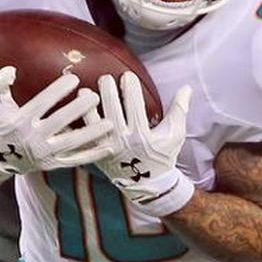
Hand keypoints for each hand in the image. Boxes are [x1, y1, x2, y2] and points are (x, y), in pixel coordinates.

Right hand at [0, 66, 110, 180]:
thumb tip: (11, 70)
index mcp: (20, 121)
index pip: (42, 104)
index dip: (57, 91)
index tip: (74, 79)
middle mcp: (33, 138)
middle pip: (60, 122)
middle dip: (78, 109)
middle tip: (95, 97)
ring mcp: (44, 153)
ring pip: (71, 143)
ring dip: (91, 133)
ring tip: (110, 123)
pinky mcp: (52, 164)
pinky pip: (75, 160)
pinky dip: (92, 155)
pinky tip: (108, 147)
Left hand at [87, 72, 194, 216]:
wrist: (149, 185)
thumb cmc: (163, 156)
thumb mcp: (175, 134)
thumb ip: (180, 109)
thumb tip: (187, 87)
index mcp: (142, 134)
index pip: (134, 105)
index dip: (130, 87)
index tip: (127, 75)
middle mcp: (123, 141)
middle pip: (112, 110)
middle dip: (108, 91)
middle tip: (105, 77)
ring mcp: (108, 148)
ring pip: (94, 123)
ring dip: (88, 106)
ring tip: (85, 91)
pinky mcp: (97, 154)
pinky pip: (84, 137)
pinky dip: (79, 125)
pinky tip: (74, 112)